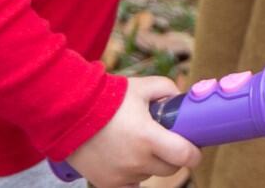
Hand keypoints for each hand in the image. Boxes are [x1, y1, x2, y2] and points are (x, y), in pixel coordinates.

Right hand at [63, 78, 198, 187]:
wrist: (70, 113)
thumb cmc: (108, 99)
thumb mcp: (142, 86)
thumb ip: (167, 90)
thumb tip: (180, 101)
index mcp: (149, 138)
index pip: (185, 156)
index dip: (194, 153)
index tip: (194, 148)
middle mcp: (137, 161)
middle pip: (170, 169)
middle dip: (173, 157)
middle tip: (168, 142)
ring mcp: (121, 175)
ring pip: (149, 175)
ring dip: (150, 164)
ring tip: (139, 144)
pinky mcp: (107, 183)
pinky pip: (130, 184)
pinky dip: (133, 174)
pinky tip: (127, 159)